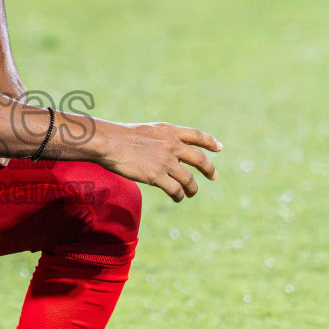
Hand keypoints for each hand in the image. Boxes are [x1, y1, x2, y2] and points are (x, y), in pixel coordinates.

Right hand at [94, 122, 220, 202]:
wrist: (109, 142)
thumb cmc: (121, 136)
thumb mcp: (148, 130)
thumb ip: (162, 139)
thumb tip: (170, 152)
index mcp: (169, 132)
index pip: (197, 136)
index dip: (210, 142)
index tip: (219, 148)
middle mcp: (172, 145)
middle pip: (199, 159)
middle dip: (209, 169)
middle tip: (213, 176)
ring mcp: (166, 161)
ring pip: (189, 180)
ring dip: (193, 188)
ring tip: (191, 193)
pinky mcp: (157, 176)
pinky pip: (175, 190)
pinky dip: (179, 196)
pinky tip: (178, 198)